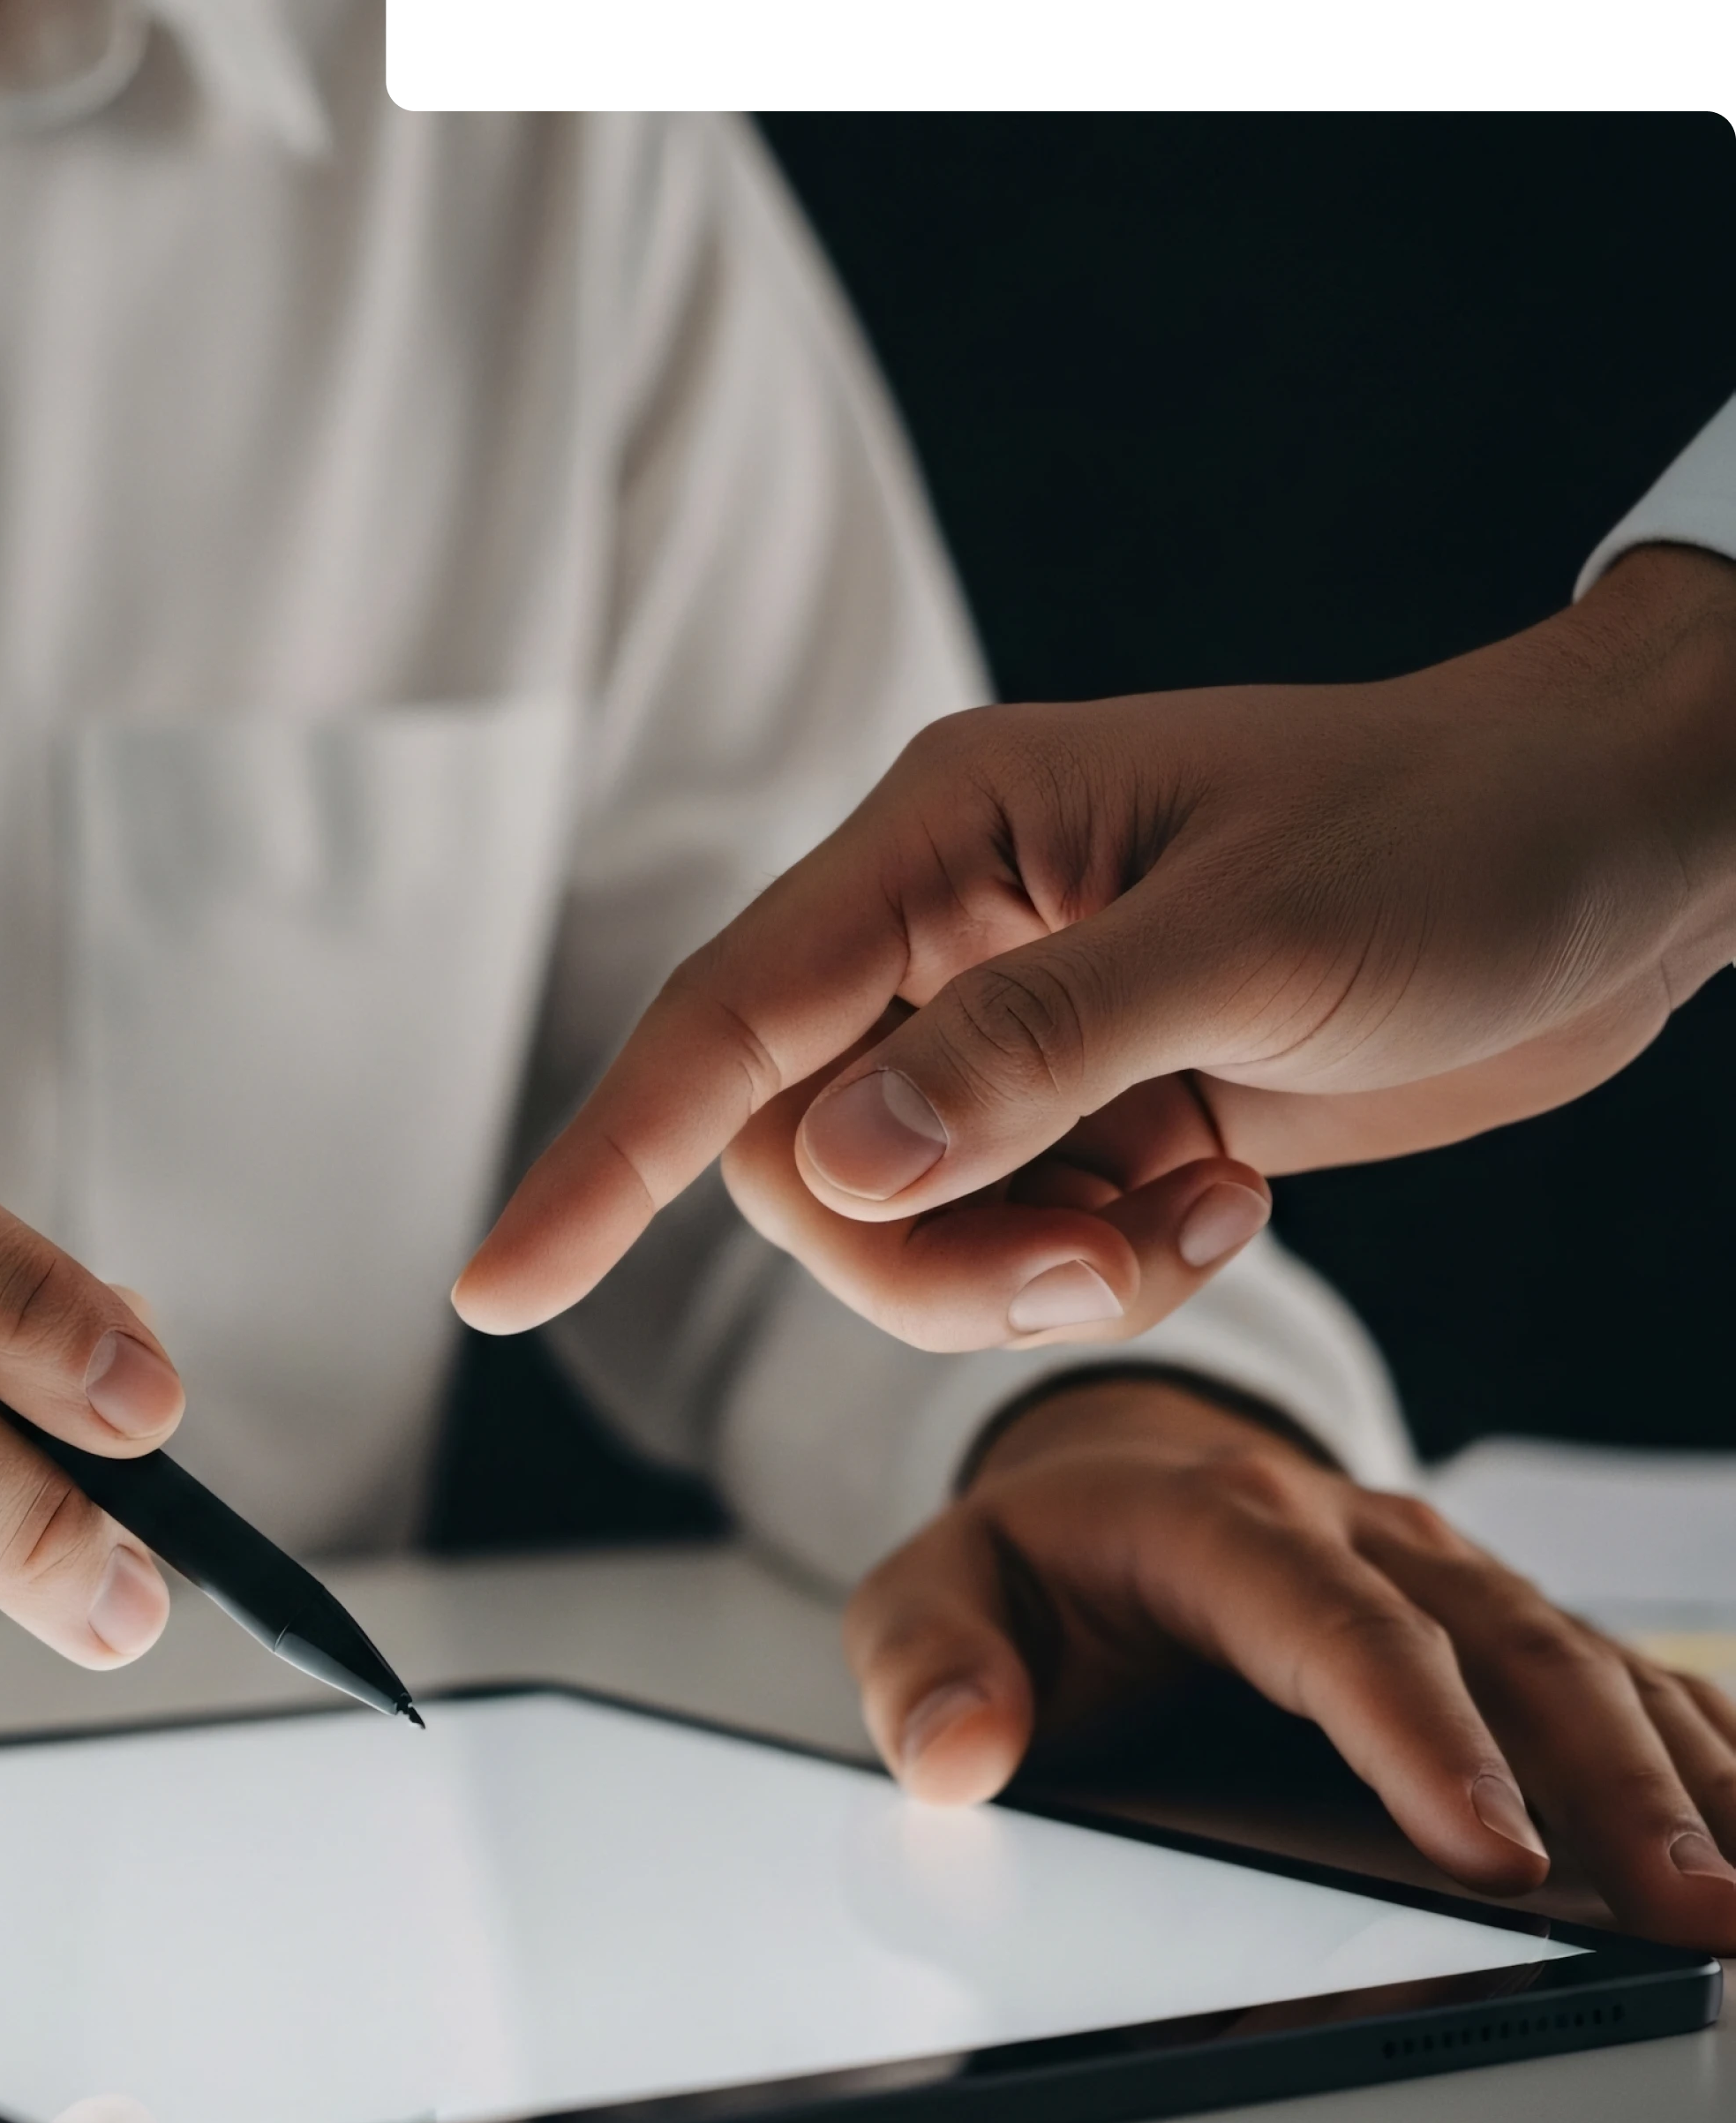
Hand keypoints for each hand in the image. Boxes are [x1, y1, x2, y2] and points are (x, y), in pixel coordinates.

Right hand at [456, 544, 1735, 1347]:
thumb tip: (834, 1168)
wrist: (1628, 856)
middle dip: (933, 1259)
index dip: (604, 1160)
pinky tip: (1220, 1200)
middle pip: (801, 1162)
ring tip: (1184, 1221)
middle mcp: (946, 931)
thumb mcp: (1252, 944)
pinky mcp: (1084, 1106)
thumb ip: (1030, 1053)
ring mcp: (1012, 1028)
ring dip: (1030, 1276)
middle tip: (1102, 1260)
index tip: (498, 1284)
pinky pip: (1009, 1245)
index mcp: (947, 838)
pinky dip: (1104, 1271)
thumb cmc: (1460, 840)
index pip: (726, 1019)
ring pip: (899, 1226)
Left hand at [853, 1378, 1735, 1950]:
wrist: (1099, 1492)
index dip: (1419, 1734)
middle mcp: (1349, 1531)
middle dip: (1606, 1783)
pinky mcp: (1486, 1617)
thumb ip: (922, 1665)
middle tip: (1688, 1911)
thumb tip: (956, 1755)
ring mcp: (1435, 1571)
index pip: (1332, 1625)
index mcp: (1210, 1517)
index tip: (1491, 1854)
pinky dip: (1698, 1747)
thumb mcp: (924, 1594)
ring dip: (1681, 1777)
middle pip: (1498, 1646)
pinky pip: (1614, 1674)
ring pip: (1580, 1660)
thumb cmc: (1023, 1569)